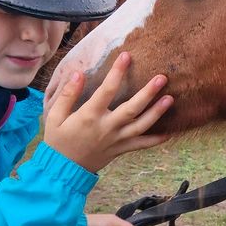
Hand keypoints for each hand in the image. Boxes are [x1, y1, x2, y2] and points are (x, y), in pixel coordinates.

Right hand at [44, 52, 172, 172]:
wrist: (63, 169)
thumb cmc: (58, 140)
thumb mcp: (55, 116)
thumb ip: (68, 95)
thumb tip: (79, 73)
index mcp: (89, 116)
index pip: (106, 90)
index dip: (117, 72)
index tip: (126, 56)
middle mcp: (107, 127)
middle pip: (132, 109)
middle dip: (148, 93)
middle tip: (163, 78)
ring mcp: (116, 140)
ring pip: (141, 126)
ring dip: (157, 113)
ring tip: (170, 99)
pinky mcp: (121, 149)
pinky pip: (141, 145)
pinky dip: (156, 140)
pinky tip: (170, 132)